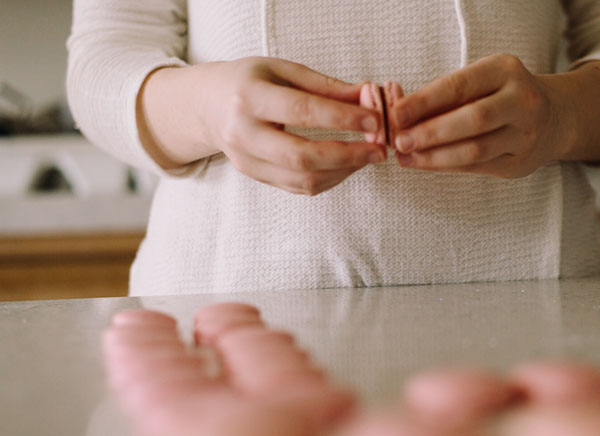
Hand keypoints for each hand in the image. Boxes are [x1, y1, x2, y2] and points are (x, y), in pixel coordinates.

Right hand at [139, 57, 385, 194]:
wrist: (207, 105)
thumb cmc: (251, 81)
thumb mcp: (284, 70)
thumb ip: (328, 86)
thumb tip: (371, 96)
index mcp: (249, 97)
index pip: (301, 112)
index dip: (342, 118)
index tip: (375, 120)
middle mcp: (242, 133)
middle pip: (301, 156)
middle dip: (347, 155)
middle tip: (379, 149)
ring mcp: (246, 160)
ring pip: (302, 178)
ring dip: (344, 170)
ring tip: (369, 156)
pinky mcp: (255, 176)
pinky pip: (299, 187)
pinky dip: (330, 178)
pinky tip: (348, 164)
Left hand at [388, 54, 560, 177]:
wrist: (554, 118)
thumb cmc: (502, 95)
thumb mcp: (482, 80)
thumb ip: (447, 95)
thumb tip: (400, 114)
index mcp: (506, 71)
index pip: (460, 86)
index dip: (425, 101)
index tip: (397, 113)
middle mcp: (522, 101)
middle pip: (472, 120)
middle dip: (430, 132)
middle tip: (400, 140)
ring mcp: (525, 135)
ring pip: (475, 149)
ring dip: (435, 156)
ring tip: (406, 156)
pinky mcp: (520, 163)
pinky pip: (478, 167)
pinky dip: (447, 166)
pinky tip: (424, 163)